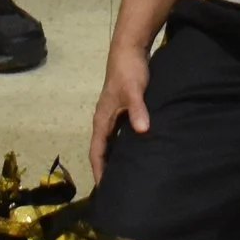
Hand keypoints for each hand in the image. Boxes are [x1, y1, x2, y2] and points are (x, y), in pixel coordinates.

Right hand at [89, 45, 150, 185]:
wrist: (130, 49)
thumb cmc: (129, 71)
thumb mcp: (134, 91)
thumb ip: (137, 110)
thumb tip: (142, 131)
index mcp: (102, 119)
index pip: (97, 151)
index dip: (99, 170)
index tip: (104, 190)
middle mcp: (105, 119)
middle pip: (102, 150)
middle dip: (106, 169)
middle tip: (115, 189)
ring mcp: (113, 113)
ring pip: (111, 142)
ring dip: (115, 158)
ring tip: (125, 175)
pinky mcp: (123, 108)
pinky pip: (120, 133)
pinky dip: (124, 146)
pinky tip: (136, 151)